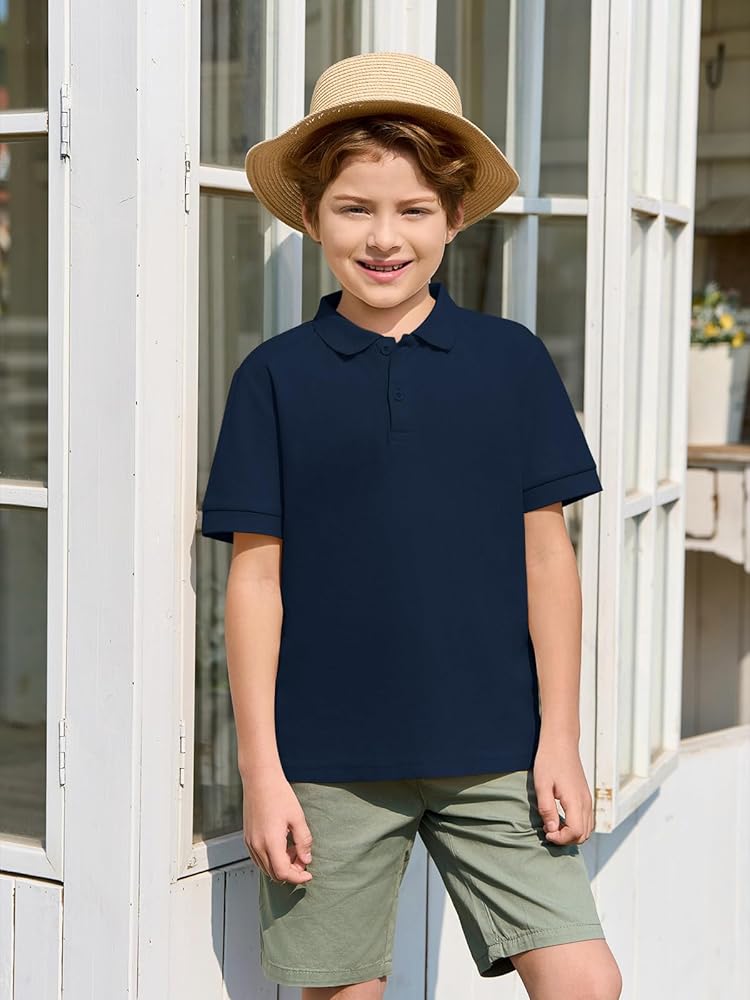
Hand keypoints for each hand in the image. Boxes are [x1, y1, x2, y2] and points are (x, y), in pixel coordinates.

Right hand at [241, 767, 313, 885]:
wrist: (260, 779)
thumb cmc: (278, 794)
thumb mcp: (297, 818)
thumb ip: (303, 841)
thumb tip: (306, 859)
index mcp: (270, 842)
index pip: (283, 873)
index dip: (298, 877)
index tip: (308, 874)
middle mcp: (257, 845)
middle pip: (274, 874)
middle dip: (291, 872)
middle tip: (303, 860)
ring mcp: (250, 842)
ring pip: (265, 868)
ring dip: (281, 865)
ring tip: (293, 849)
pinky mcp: (247, 837)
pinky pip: (259, 858)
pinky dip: (271, 859)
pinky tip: (282, 845)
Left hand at [532, 740, 593, 845]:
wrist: (561, 742)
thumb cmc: (549, 760)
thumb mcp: (542, 785)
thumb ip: (547, 808)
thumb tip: (551, 829)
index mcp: (575, 800)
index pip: (576, 832)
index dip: (561, 838)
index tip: (546, 832)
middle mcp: (586, 802)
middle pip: (583, 835)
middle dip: (566, 839)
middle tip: (549, 832)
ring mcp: (587, 800)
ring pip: (587, 829)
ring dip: (572, 834)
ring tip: (553, 827)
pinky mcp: (585, 797)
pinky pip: (586, 820)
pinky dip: (576, 827)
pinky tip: (560, 820)